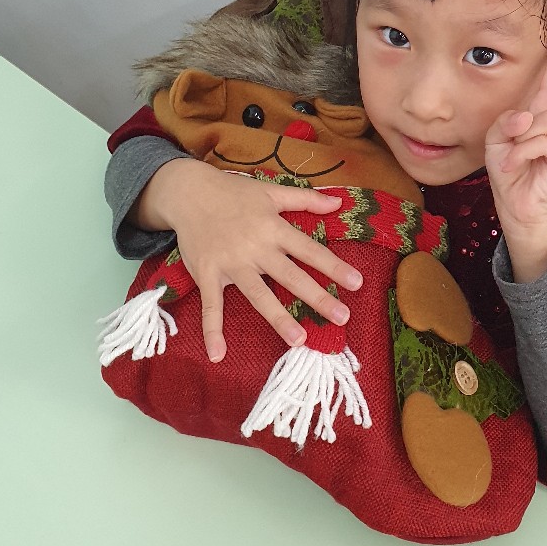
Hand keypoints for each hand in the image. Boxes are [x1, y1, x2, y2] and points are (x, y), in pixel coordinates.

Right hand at [134, 159, 362, 361]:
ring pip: (258, 294)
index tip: (357, 283)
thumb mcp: (272, 191)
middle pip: (291, 276)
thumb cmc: (234, 192)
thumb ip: (306, 199)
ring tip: (299, 340)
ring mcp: (231, 263)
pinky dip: (211, 330)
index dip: (333, 266)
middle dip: (317, 297)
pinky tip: (218, 354)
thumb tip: (339, 202)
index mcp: (274, 228)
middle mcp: (256, 248)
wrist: (189, 192)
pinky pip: (211, 306)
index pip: (310, 250)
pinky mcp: (207, 274)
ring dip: (278, 318)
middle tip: (342, 317)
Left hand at [484, 29, 546, 281]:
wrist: (517, 204)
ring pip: (546, 118)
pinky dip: (524, 149)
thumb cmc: (510, 169)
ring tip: (512, 155)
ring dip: (522, 137)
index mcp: (546, 109)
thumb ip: (508, 119)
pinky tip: (517, 163)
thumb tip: (529, 116)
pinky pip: (543, 138)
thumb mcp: (497, 137)